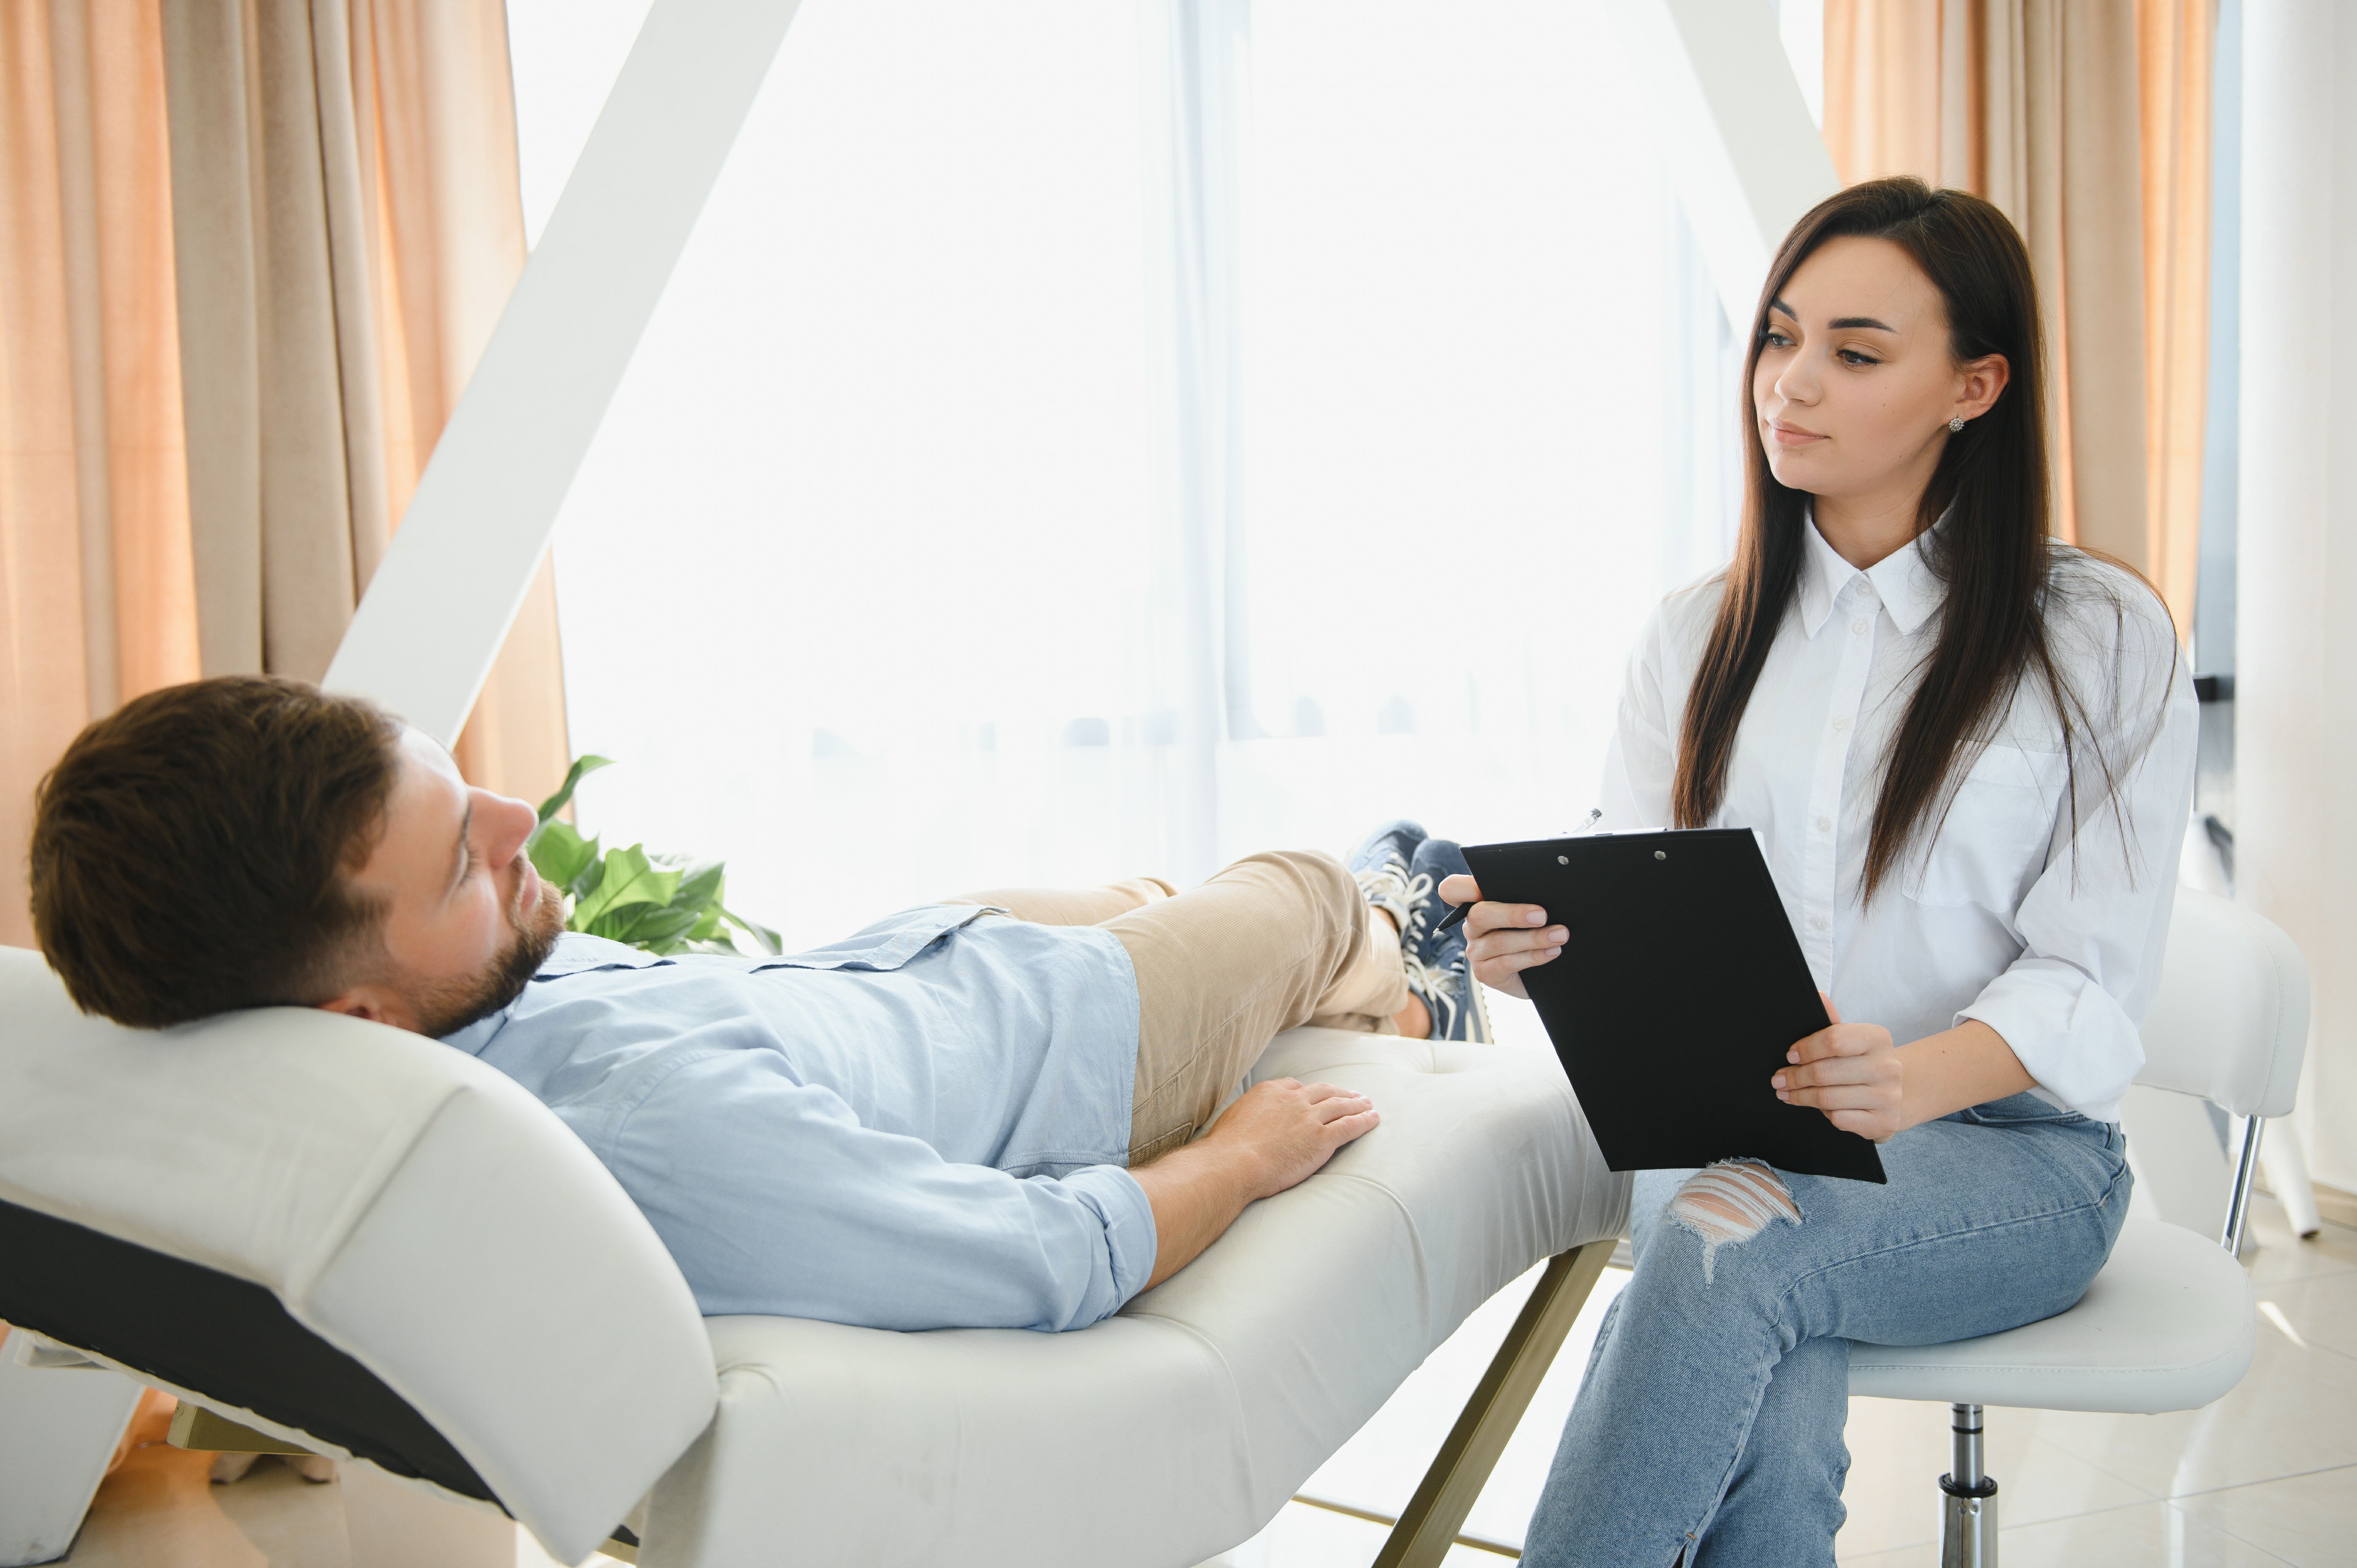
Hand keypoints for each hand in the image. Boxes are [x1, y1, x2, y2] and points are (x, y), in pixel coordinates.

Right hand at [1131, 1078, 1378, 1289]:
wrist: (1232, 1164)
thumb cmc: (1224, 1151)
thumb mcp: (1231, 1123)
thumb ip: (1243, 1119)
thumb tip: (1237, 1129)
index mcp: (1270, 1092)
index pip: (1297, 1086)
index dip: (1311, 1091)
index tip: (1319, 1094)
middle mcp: (1293, 1100)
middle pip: (1324, 1091)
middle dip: (1340, 1091)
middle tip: (1353, 1093)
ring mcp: (1310, 1118)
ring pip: (1341, 1105)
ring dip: (1357, 1103)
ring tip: (1368, 1104)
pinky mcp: (1322, 1139)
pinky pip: (1350, 1125)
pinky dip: (1364, 1121)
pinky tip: (1374, 1119)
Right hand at [1437, 873, 1564, 1000]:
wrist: (1539, 973)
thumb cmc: (1532, 932)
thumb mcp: (1527, 912)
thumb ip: (1525, 898)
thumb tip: (1545, 888)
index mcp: (1476, 904)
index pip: (1454, 889)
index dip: (1465, 886)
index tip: (1492, 885)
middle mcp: (1471, 926)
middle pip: (1479, 914)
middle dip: (1513, 914)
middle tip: (1542, 915)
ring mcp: (1475, 951)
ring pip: (1498, 941)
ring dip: (1533, 938)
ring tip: (1559, 935)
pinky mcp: (1484, 973)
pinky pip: (1506, 963)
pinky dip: (1533, 957)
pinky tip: (1552, 952)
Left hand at [1772, 992, 1903, 1141]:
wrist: (1896, 1093)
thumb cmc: (1863, 1062)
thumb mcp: (1852, 1038)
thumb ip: (1832, 1022)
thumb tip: (1817, 996)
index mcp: (1878, 1038)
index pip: (1834, 1040)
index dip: (1806, 1049)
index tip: (1789, 1056)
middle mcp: (1888, 1067)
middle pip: (1824, 1073)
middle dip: (1794, 1077)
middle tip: (1778, 1080)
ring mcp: (1888, 1097)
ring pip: (1828, 1098)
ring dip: (1801, 1096)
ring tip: (1787, 1093)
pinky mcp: (1884, 1122)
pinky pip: (1839, 1118)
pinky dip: (1823, 1113)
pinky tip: (1818, 1108)